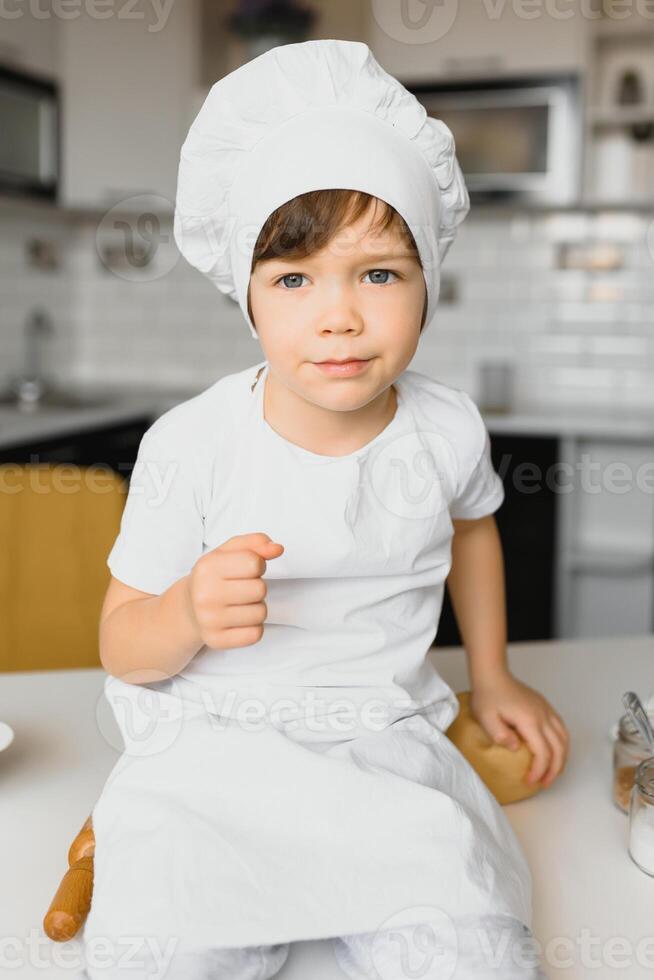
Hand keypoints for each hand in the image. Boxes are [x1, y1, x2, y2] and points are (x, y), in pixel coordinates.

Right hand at [185, 532, 283, 649]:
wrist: (188, 608)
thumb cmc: (214, 576)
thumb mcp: (229, 552)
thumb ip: (255, 543)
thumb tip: (278, 549)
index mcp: (206, 567)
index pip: (254, 563)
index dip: (257, 564)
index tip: (246, 569)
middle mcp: (204, 595)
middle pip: (260, 589)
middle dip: (257, 587)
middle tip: (241, 588)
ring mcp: (208, 620)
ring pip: (261, 613)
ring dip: (257, 607)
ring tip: (240, 604)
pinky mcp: (216, 640)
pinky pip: (255, 635)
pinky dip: (253, 627)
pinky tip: (238, 620)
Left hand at [470, 669, 569, 788]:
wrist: (493, 675)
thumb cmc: (487, 696)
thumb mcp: (486, 717)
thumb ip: (499, 734)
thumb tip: (515, 748)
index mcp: (529, 720)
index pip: (543, 752)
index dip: (539, 770)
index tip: (530, 781)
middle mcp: (543, 716)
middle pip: (559, 748)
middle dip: (554, 770)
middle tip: (544, 783)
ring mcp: (546, 710)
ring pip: (564, 738)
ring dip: (562, 758)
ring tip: (552, 772)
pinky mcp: (545, 707)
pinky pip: (561, 728)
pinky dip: (562, 744)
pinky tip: (554, 751)